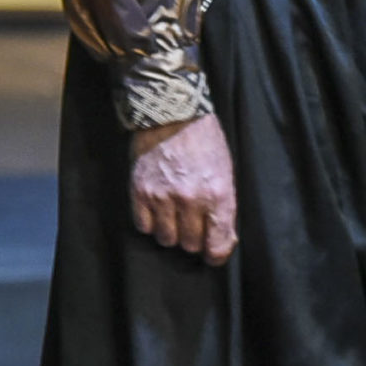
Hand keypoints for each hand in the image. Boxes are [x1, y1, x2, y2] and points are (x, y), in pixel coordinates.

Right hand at [131, 112, 237, 264]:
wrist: (172, 112)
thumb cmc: (204, 141)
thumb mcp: (225, 171)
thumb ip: (224, 207)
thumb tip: (222, 239)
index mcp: (218, 195)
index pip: (217, 246)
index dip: (215, 254)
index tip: (212, 251)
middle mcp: (190, 200)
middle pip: (189, 245)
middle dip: (192, 237)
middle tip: (191, 221)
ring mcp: (163, 197)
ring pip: (166, 239)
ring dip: (170, 230)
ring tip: (173, 212)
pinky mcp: (140, 192)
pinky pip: (143, 226)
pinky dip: (150, 221)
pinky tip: (156, 207)